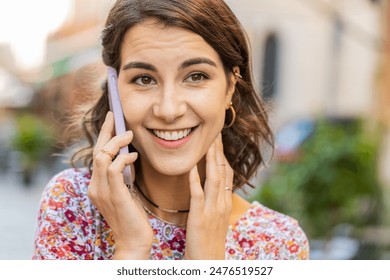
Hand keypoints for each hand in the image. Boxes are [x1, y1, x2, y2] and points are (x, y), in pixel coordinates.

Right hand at [88, 112, 152, 258]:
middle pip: (96, 151)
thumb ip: (123, 175)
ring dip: (116, 142)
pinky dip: (124, 158)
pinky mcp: (114, 195)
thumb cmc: (132, 216)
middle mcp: (95, 186)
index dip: (103, 136)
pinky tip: (134, 156)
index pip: (97, 155)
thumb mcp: (126, 191)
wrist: (134, 240)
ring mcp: (102, 191)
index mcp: (97, 185)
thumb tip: (129, 156)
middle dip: (106, 131)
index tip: (110, 120)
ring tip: (129, 135)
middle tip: (115, 117)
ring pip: (102, 156)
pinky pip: (114, 169)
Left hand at [184, 133, 232, 258]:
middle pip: (223, 171)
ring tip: (207, 143)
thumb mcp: (216, 218)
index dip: (223, 155)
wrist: (208, 262)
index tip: (218, 139)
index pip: (227, 173)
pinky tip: (191, 167)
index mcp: (225, 202)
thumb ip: (216, 201)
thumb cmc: (209, 241)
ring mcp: (213, 210)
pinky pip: (198, 195)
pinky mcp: (200, 217)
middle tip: (215, 133)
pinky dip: (195, 180)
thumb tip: (213, 186)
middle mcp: (222, 203)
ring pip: (214, 179)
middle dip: (219, 151)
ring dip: (211, 160)